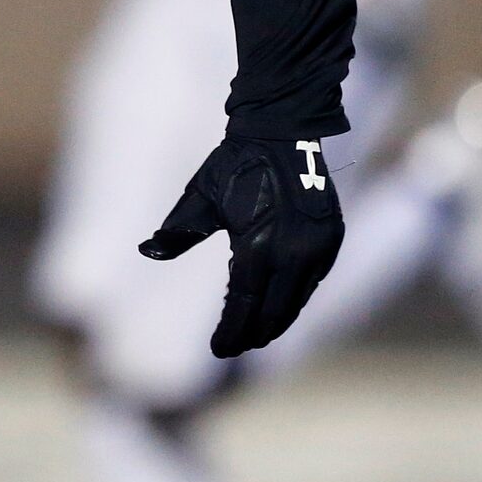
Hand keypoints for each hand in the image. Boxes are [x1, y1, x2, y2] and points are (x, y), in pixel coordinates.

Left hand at [139, 133, 345, 357]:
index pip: (244, 304)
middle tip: (235, 346)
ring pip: (297, 300)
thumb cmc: (234, 165)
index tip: (218, 348)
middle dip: (253, 334)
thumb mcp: (199, 199)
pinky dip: (295, 298)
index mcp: (258, 246)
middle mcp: (293, 253)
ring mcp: (318, 247)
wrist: (282, 132)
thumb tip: (148, 250)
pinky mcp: (332, 238)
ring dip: (277, 321)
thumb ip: (177, 232)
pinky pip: (313, 281)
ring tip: (256, 335)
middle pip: (274, 311)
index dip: (231, 330)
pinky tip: (280, 307)